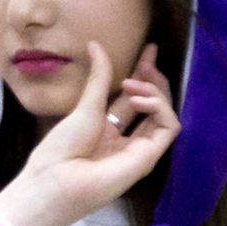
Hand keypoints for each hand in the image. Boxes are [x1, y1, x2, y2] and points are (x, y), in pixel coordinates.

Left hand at [0, 42, 178, 225]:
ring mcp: (139, 149)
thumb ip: (98, 78)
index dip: (142, 74)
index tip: (147, 50)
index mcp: (106, 129)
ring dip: (155, 92)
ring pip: (164, 114)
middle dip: (153, 78)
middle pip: (151, 105)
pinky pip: (169, 127)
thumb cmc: (62, 147)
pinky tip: (140, 99)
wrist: (56, 180)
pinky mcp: (149, 157)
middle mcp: (125, 139)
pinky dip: (161, 108)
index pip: (133, 98)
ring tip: (135, 82)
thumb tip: (95, 45)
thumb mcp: (84, 106)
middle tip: (148, 58)